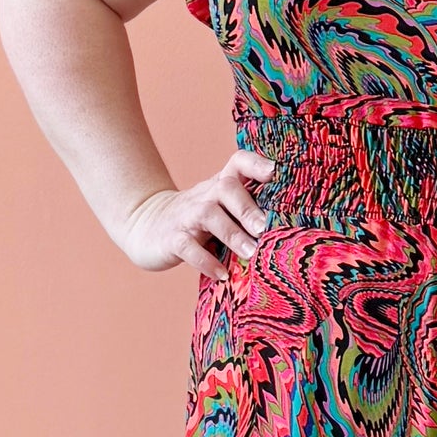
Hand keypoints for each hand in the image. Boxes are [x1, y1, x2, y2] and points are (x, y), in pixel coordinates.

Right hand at [117, 148, 276, 274]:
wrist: (145, 226)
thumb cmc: (197, 221)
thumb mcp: (222, 209)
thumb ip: (248, 211)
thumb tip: (291, 230)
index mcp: (220, 186)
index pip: (238, 162)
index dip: (255, 164)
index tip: (274, 172)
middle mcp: (205, 196)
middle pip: (226, 188)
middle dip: (247, 207)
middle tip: (265, 228)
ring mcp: (186, 216)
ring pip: (209, 216)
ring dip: (232, 234)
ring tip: (250, 253)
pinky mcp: (171, 239)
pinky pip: (188, 247)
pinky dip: (205, 261)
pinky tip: (222, 274)